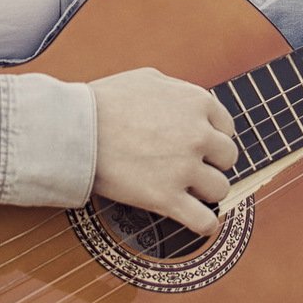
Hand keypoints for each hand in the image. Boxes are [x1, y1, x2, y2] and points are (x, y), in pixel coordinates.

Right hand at [88, 67, 238, 236]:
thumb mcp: (148, 78)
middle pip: (227, 158)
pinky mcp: (166, 198)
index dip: (212, 138)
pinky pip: (204, 221)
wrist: (74, 129)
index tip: (198, 147)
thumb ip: (179, 90)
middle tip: (188, 167)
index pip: (227, 127)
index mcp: (196, 102)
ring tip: (185, 190)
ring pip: (220, 189)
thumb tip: (193, 105)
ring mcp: (184, 168)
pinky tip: (195, 219)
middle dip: (211, 163)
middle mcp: (198, 134)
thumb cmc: (104, 102)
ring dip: (205, 192)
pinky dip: (204, 224)